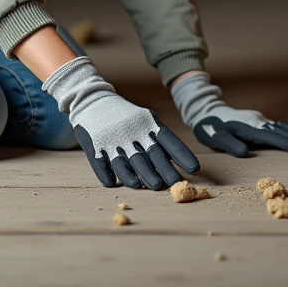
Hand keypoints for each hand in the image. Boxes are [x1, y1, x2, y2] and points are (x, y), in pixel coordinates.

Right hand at [42, 56, 199, 188]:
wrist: (92, 100)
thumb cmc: (125, 117)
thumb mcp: (144, 120)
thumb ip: (158, 140)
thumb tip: (174, 163)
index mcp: (147, 124)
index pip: (168, 140)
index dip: (181, 154)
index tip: (194, 168)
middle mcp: (132, 131)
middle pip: (149, 154)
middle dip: (161, 170)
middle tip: (173, 184)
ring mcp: (112, 138)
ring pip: (126, 160)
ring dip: (135, 175)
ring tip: (145, 186)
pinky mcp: (95, 145)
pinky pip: (101, 162)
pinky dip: (106, 173)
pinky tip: (112, 183)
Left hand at [170, 71, 287, 156]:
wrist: (206, 110)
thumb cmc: (210, 128)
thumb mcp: (215, 138)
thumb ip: (229, 144)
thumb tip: (244, 152)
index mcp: (249, 127)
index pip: (272, 137)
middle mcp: (258, 121)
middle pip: (283, 130)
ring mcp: (259, 120)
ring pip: (284, 127)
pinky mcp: (259, 121)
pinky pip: (279, 126)